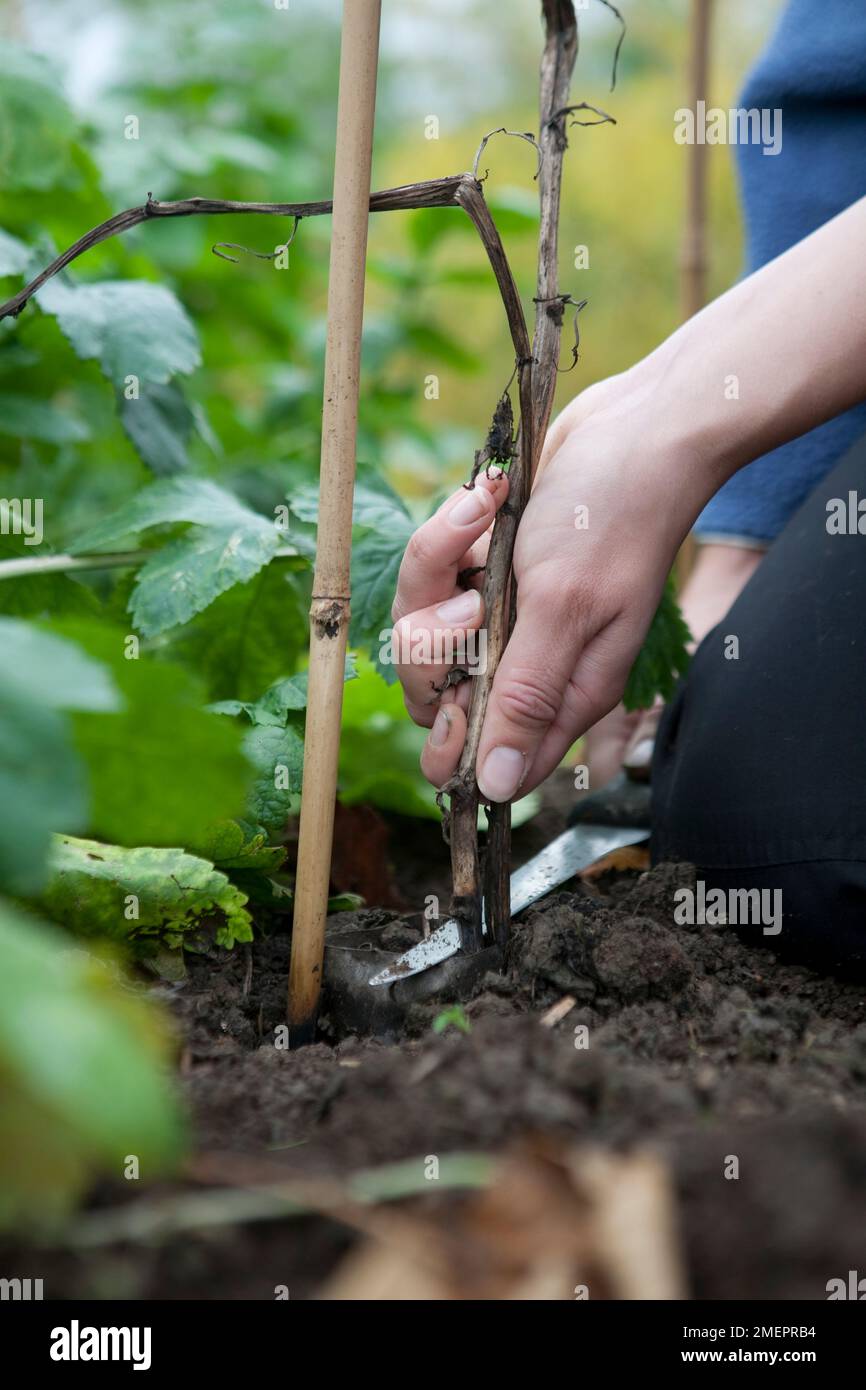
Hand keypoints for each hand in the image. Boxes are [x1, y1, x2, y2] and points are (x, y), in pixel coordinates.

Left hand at [393, 376, 709, 800]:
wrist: (634, 425)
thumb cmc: (613, 515)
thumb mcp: (566, 609)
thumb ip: (526, 696)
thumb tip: (497, 790)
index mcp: (558, 693)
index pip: (485, 760)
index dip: (455, 739)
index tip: (459, 688)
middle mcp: (526, 662)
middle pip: (435, 694)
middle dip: (435, 639)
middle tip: (477, 594)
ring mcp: (502, 615)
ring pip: (423, 627)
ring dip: (436, 569)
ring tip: (481, 520)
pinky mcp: (483, 571)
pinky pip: (431, 572)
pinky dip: (447, 533)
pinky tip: (488, 500)